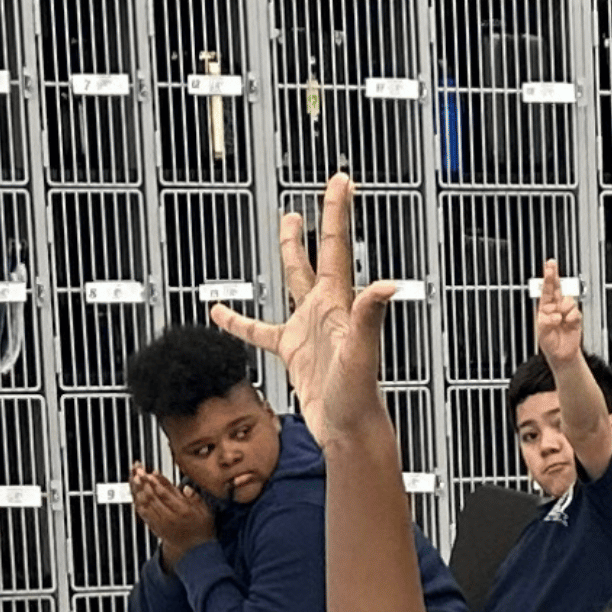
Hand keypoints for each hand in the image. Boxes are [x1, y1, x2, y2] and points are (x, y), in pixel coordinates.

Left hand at [129, 463, 216, 567]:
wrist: (194, 550)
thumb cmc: (201, 528)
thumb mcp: (206, 511)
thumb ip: (196, 498)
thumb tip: (186, 488)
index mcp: (183, 511)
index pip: (166, 494)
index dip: (156, 482)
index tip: (150, 473)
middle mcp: (170, 518)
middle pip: (153, 497)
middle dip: (144, 483)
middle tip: (138, 471)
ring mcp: (161, 524)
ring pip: (145, 504)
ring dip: (138, 490)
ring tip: (134, 478)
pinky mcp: (155, 528)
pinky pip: (143, 514)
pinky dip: (138, 502)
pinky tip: (135, 493)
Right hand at [212, 176, 396, 454]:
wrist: (349, 431)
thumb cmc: (359, 397)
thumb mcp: (361, 353)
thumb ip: (370, 317)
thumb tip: (390, 286)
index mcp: (339, 304)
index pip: (338, 248)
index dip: (338, 212)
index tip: (341, 180)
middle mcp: (326, 311)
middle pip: (321, 255)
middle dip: (323, 221)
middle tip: (327, 190)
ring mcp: (309, 330)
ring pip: (295, 282)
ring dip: (291, 254)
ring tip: (287, 225)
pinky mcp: (294, 353)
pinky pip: (261, 332)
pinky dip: (241, 323)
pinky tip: (221, 314)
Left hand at [534, 258, 582, 365]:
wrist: (561, 355)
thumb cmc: (550, 344)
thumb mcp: (542, 333)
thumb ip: (546, 322)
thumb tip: (556, 315)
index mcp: (545, 309)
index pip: (546, 291)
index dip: (548, 278)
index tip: (548, 267)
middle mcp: (555, 307)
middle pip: (556, 287)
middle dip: (554, 275)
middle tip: (551, 263)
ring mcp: (566, 311)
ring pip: (568, 300)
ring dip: (564, 309)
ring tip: (561, 320)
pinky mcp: (575, 317)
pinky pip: (575, 312)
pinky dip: (571, 318)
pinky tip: (567, 324)